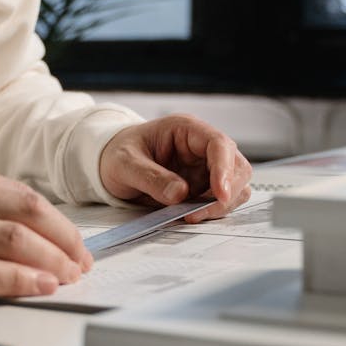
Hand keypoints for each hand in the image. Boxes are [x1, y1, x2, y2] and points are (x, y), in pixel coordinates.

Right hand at [0, 157, 91, 304]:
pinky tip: (38, 287)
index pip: (21, 195)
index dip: (58, 222)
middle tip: (82, 264)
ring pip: (10, 239)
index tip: (75, 244)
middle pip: (26, 213)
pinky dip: (17, 279)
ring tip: (68, 278)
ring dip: (50, 261)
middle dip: (64, 241)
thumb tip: (22, 225)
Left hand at [99, 114, 251, 222]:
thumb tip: (180, 194)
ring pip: (235, 186)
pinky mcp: (203, 186)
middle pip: (237, 166)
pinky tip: (190, 215)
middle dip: (227, 192)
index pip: (219, 144)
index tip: (220, 194)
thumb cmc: (117, 153)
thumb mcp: (125, 164)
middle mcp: (201, 146)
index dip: (224, 169)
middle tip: (199, 213)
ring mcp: (205, 167)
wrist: (109, 163)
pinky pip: (221, 200)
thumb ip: (151, 178)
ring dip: (221, 205)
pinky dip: (213, 210)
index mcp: (186, 129)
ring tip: (190, 216)